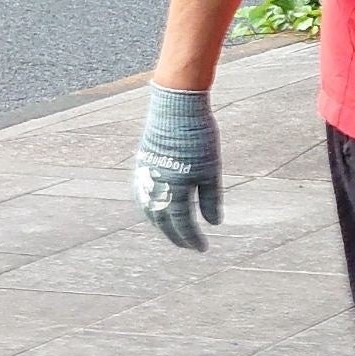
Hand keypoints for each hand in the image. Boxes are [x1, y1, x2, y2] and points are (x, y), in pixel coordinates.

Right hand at [133, 83, 221, 251]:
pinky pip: (142, 198)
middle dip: (176, 237)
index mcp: (173, 189)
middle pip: (163, 222)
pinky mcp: (140, 168)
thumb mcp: (211, 168)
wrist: (175, 107)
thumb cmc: (197, 136)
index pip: (182, 224)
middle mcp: (154, 188)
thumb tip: (213, 224)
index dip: (192, 238)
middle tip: (189, 246)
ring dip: (162, 226)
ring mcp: (144, 178)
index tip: (203, 248)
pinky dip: (151, 211)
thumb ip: (211, 198)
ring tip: (176, 233)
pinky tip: (160, 211)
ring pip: (149, 212)